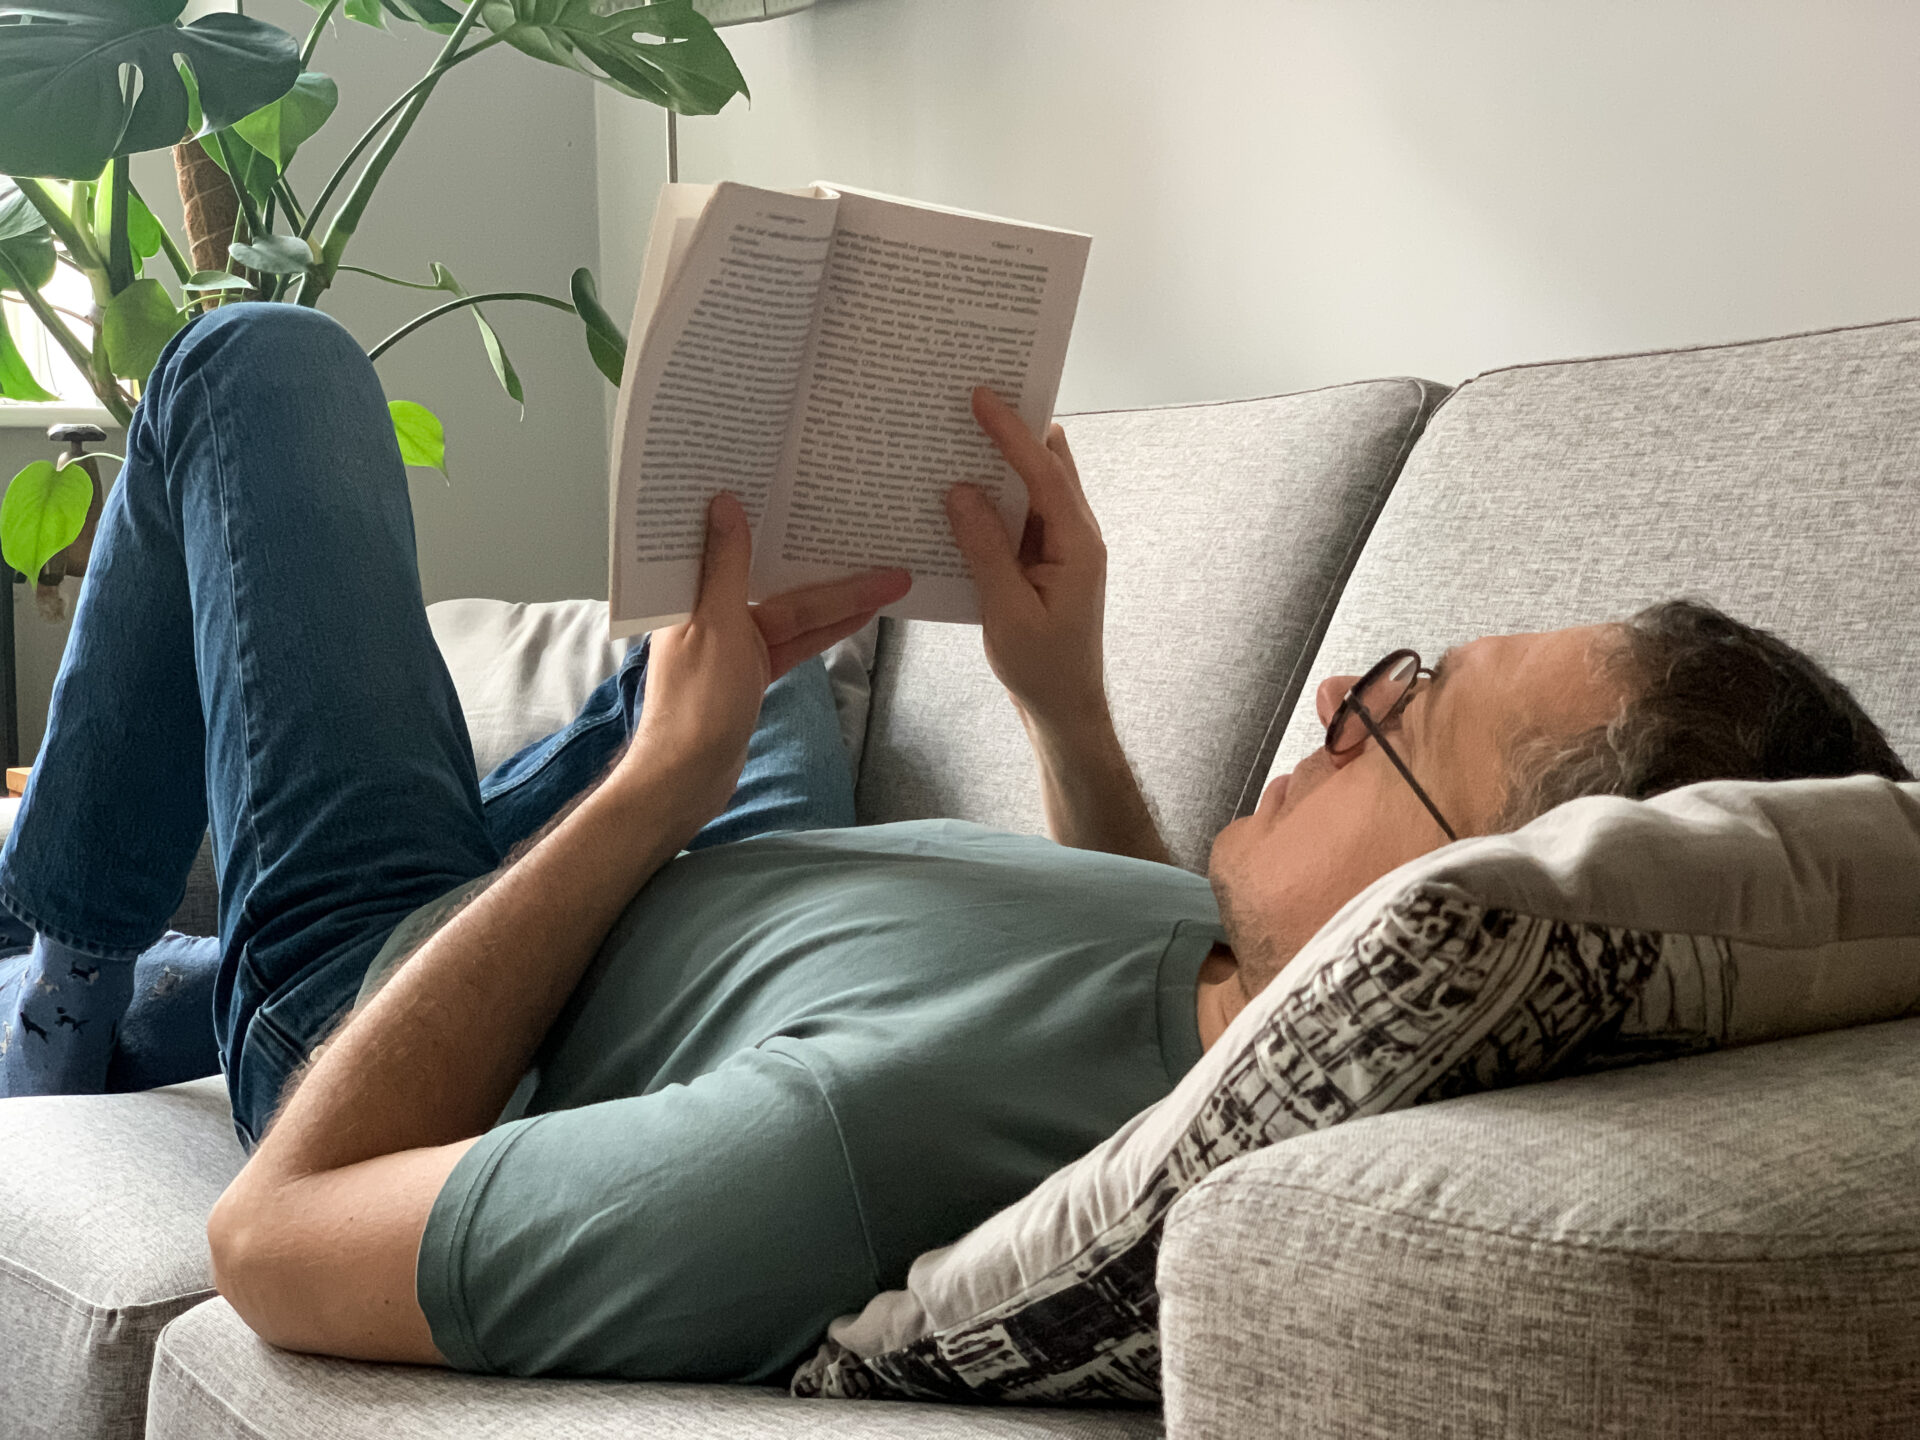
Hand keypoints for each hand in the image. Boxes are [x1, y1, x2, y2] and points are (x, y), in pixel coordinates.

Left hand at [623, 493, 909, 830]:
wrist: (688, 779)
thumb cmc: (695, 704)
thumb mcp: (714, 626)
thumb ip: (726, 566)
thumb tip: (724, 503)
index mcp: (690, 593)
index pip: (735, 543)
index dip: (769, 516)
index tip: (799, 487)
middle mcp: (709, 612)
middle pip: (777, 581)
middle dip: (828, 566)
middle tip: (873, 538)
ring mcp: (733, 643)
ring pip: (795, 613)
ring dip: (840, 599)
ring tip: (889, 578)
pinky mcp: (751, 671)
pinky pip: (795, 641)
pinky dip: (827, 630)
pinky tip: (863, 615)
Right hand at [946, 387, 1107, 731]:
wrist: (1065, 709)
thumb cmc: (1042, 668)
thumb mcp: (1006, 610)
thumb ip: (985, 548)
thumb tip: (960, 492)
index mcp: (1077, 544)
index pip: (1044, 472)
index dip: (1012, 431)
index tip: (982, 396)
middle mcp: (1076, 535)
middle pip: (1049, 466)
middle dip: (1014, 431)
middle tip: (972, 399)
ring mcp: (1062, 547)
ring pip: (1033, 488)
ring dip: (1000, 465)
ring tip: (958, 437)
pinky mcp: (1045, 561)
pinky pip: (1020, 516)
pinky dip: (993, 500)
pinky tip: (959, 496)